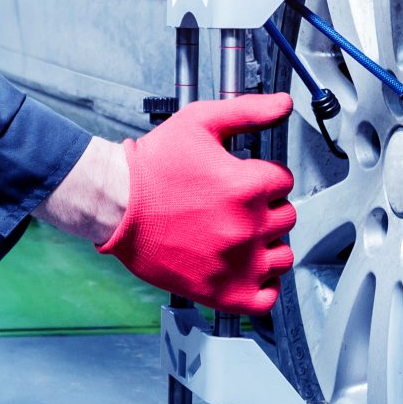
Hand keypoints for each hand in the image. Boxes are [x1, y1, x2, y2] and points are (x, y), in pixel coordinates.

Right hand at [97, 93, 296, 313]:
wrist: (116, 204)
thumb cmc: (152, 166)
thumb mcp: (200, 122)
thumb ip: (248, 110)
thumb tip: (284, 104)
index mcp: (247, 186)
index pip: (284, 180)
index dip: (264, 177)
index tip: (244, 180)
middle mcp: (248, 226)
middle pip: (286, 217)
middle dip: (266, 208)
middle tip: (238, 206)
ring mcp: (238, 263)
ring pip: (282, 256)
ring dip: (268, 244)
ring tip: (241, 235)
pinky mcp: (223, 292)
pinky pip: (266, 299)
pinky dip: (263, 286)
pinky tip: (246, 269)